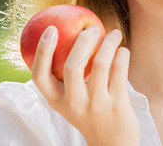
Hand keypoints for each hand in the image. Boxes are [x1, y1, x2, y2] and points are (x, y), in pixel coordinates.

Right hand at [31, 25, 139, 145]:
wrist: (112, 145)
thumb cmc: (90, 114)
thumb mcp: (71, 101)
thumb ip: (67, 79)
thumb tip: (70, 37)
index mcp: (57, 101)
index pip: (39, 76)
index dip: (42, 51)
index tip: (51, 29)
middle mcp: (74, 104)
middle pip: (72, 65)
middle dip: (83, 40)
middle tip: (92, 28)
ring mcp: (96, 105)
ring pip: (99, 64)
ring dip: (108, 42)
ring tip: (114, 34)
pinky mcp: (117, 104)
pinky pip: (119, 71)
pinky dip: (121, 54)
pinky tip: (122, 50)